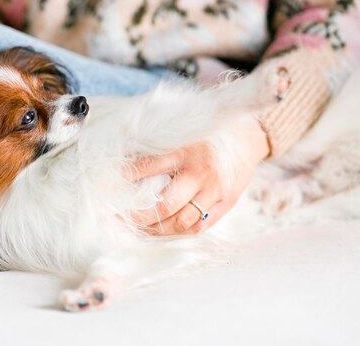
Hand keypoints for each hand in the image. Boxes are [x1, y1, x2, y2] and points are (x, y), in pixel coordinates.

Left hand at [124, 119, 268, 234]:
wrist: (249, 134)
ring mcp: (216, 191)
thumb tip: (125, 150)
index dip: (128, 177)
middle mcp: (202, 173)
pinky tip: (164, 231)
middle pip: (165, 205)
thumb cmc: (210, 130)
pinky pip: (200, 226)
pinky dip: (179, 232)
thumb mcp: (185, 128)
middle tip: (120, 216)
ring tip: (139, 228)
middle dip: (138, 215)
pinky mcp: (227, 204)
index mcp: (188, 150)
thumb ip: (160, 142)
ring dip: (156, 230)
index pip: (150, 166)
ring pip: (181, 222)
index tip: (110, 183)